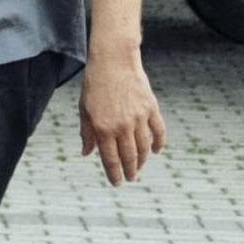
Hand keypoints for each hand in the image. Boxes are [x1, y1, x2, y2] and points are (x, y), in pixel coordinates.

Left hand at [79, 54, 165, 185]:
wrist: (113, 61)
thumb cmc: (95, 85)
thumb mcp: (84, 109)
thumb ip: (87, 133)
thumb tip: (86, 153)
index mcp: (103, 128)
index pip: (110, 159)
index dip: (114, 174)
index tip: (116, 183)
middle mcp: (122, 126)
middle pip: (129, 157)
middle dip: (130, 171)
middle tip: (130, 179)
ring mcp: (139, 118)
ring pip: (144, 147)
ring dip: (142, 160)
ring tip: (139, 167)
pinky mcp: (151, 108)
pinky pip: (158, 131)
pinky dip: (159, 143)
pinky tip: (155, 151)